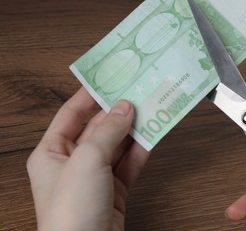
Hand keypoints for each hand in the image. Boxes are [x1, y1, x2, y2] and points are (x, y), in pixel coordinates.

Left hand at [27, 87, 148, 230]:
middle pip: (99, 128)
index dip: (89, 95)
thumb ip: (108, 131)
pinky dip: (141, 149)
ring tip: (151, 108)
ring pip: (118, 145)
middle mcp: (73, 162)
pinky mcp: (115, 190)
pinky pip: (129, 163)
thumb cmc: (72, 208)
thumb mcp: (87, 160)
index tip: (108, 78)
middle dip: (118, 111)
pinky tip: (153, 134)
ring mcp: (95, 176)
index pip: (71, 114)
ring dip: (134, 129)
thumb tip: (124, 107)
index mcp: (52, 152)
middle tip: (138, 91)